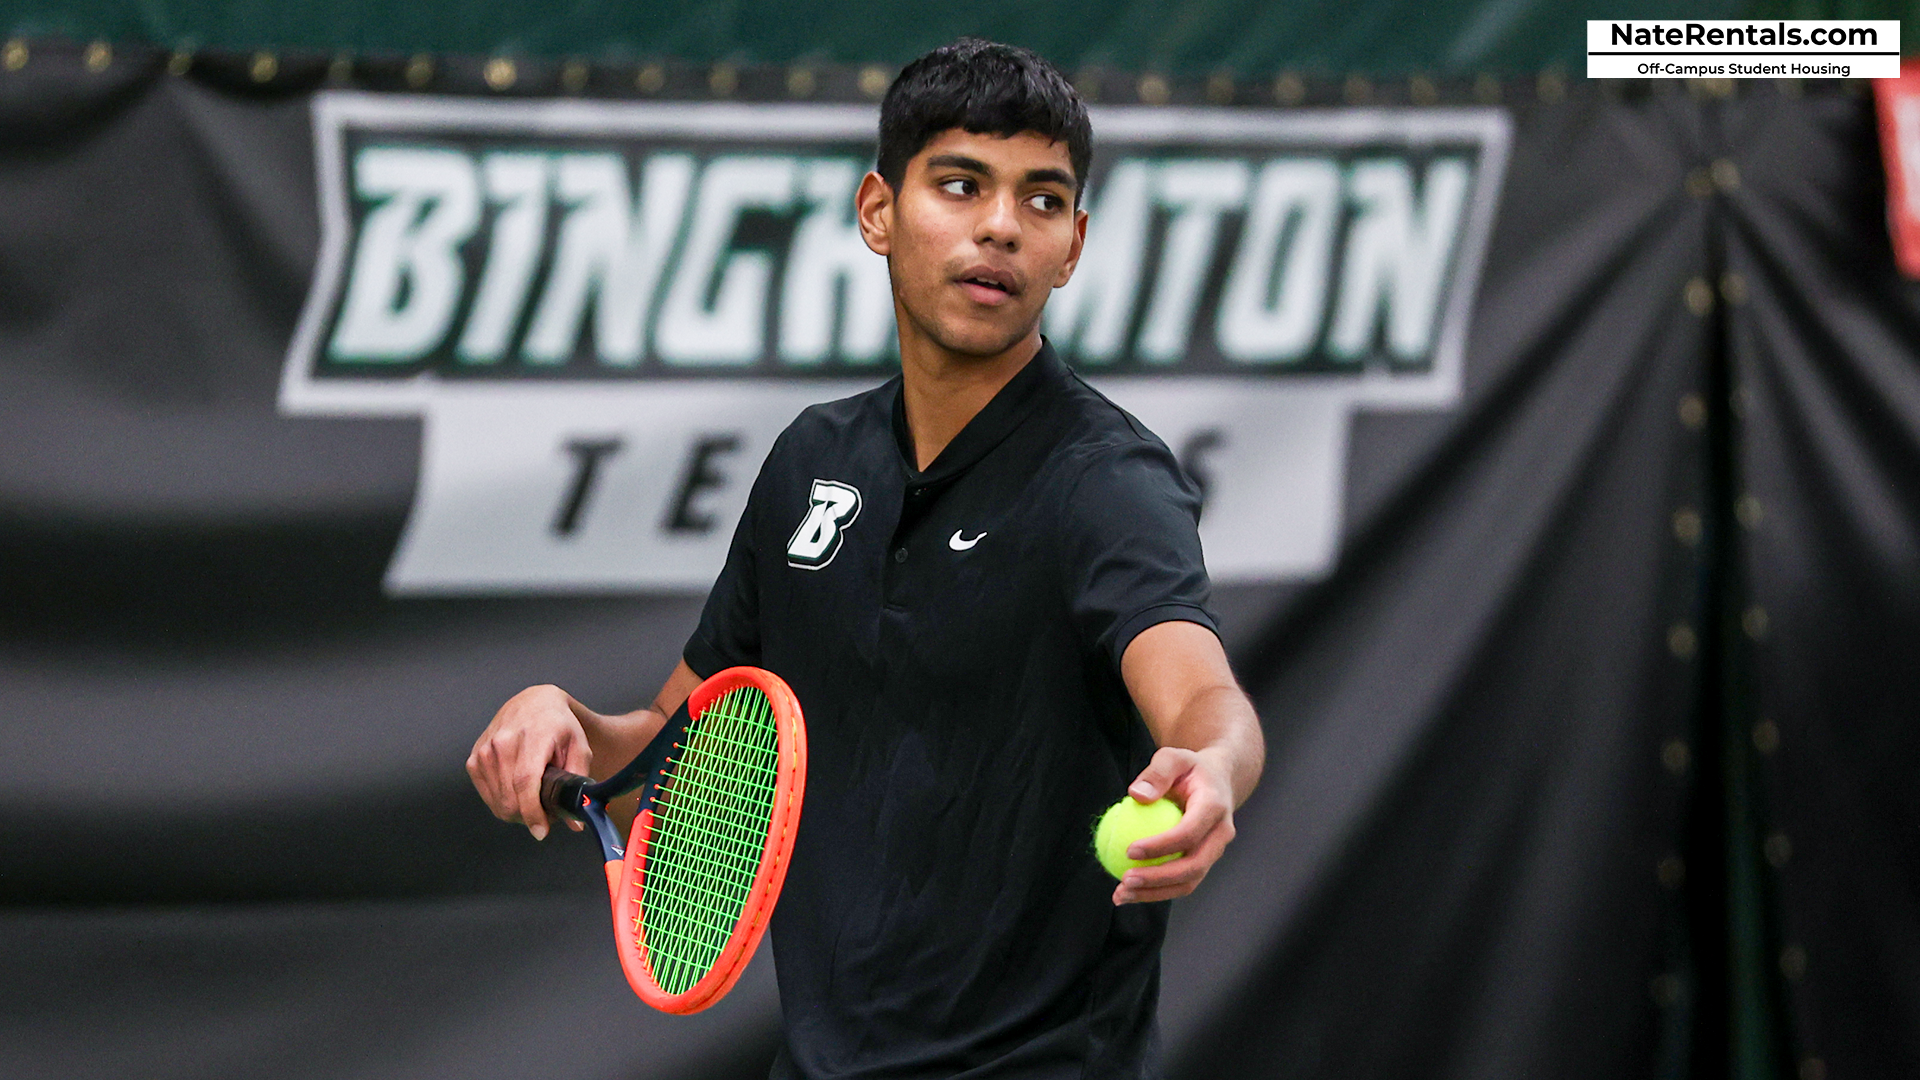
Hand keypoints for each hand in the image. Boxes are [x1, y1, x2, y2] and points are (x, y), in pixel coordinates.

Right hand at [466, 684, 591, 840]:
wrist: (534, 703)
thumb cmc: (559, 725)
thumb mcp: (579, 748)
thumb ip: (578, 784)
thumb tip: (576, 822)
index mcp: (532, 737)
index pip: (525, 782)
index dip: (532, 812)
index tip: (541, 831)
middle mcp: (502, 743)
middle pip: (510, 798)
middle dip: (530, 816)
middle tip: (547, 812)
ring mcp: (485, 751)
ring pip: (498, 802)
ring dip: (517, 811)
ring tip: (534, 798)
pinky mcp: (474, 759)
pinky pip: (488, 796)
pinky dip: (503, 802)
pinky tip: (517, 791)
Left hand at [1112, 746, 1237, 904]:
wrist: (1218, 779)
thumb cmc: (1189, 767)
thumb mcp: (1173, 757)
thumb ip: (1156, 773)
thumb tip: (1135, 795)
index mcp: (1215, 807)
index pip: (1188, 833)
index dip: (1161, 846)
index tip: (1129, 850)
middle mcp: (1220, 834)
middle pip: (1193, 866)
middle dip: (1159, 879)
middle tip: (1125, 880)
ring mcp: (1214, 852)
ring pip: (1188, 882)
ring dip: (1154, 893)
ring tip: (1120, 895)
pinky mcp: (1203, 862)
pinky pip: (1180, 882)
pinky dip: (1155, 890)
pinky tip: (1126, 891)